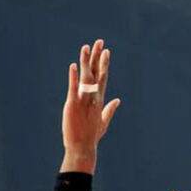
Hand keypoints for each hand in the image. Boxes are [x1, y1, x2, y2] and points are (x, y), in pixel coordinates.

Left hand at [60, 39, 120, 172]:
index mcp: (99, 100)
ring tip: (85, 47)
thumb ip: (110, 109)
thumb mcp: (103, 122)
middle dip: (97, 57)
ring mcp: (84, 101)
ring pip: (85, 77)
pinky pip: (73, 88)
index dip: (103, 64)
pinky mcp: (72, 105)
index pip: (102, 78)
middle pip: (96, 73)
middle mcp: (93, 98)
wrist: (82, 148)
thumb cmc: (91, 137)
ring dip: (86, 62)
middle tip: (99, 41)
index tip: (105, 51)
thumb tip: (118, 100)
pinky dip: (73, 77)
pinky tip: (73, 66)